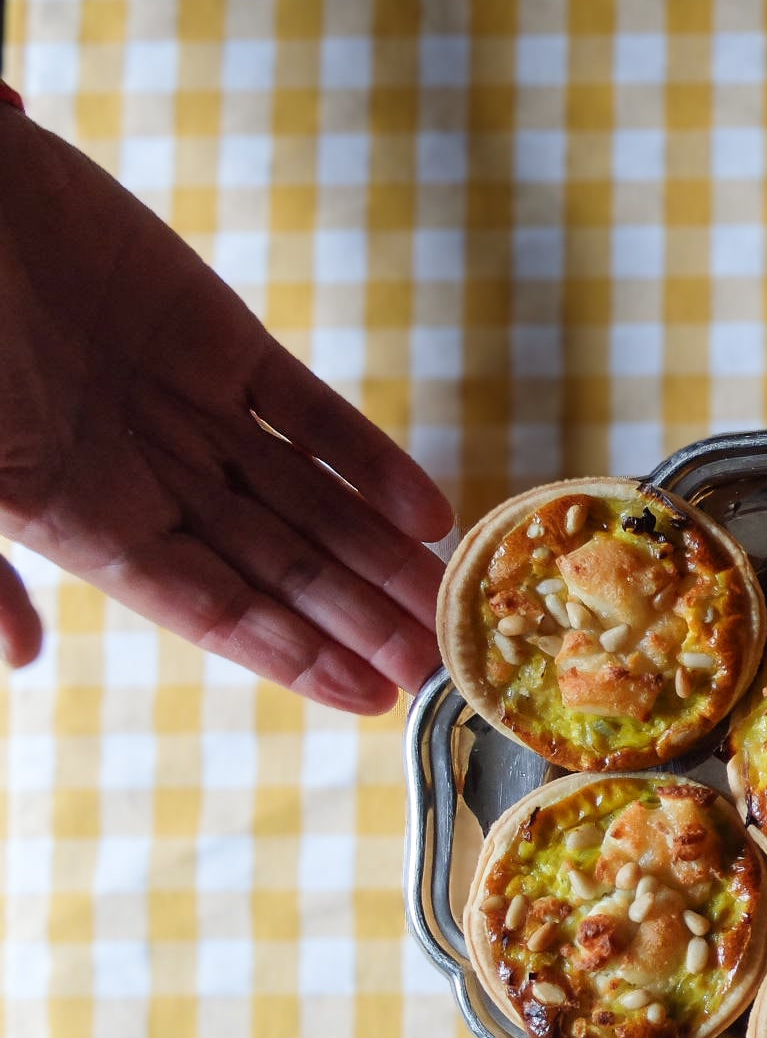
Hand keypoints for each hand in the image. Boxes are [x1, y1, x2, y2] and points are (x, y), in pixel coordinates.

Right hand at [0, 110, 450, 712]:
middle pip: (280, 565)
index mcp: (83, 520)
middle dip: (361, 618)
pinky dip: (371, 461)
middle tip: (442, 663)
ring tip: (453, 603)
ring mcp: (194, 409)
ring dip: (382, 554)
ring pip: (311, 500)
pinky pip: (313, 414)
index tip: (371, 697)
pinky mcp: (222, 340)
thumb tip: (22, 657)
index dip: (294, 655)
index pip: (213, 609)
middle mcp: (151, 476)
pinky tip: (429, 512)